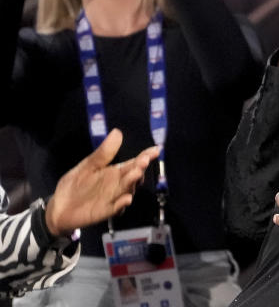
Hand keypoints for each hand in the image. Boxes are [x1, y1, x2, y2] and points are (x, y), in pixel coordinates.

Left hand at [44, 128, 159, 236]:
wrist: (59, 208)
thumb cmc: (75, 185)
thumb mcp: (87, 166)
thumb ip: (103, 153)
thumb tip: (117, 132)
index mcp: (115, 172)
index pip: (133, 163)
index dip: (145, 156)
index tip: (155, 150)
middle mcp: (118, 185)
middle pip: (133, 176)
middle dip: (139, 168)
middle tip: (143, 162)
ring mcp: (113, 198)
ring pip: (127, 190)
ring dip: (132, 183)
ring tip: (136, 174)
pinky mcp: (105, 211)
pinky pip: (115, 208)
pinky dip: (121, 204)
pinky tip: (126, 199)